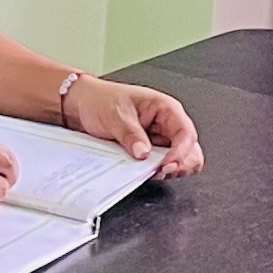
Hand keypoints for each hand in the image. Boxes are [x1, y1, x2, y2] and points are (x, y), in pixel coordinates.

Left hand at [64, 80, 202, 176]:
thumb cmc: (101, 100)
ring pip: (179, 161)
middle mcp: (167, 125)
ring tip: (150, 172)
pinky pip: (160, 166)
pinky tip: (143, 171)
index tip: (166, 165)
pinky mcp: (150, 152)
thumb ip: (131, 134)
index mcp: (166, 109)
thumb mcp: (115, 115)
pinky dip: (155, 172)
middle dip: (180, 165)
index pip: (186, 134)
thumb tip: (144, 154)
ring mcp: (160, 140)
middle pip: (190, 151)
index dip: (181, 153)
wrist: (82, 104)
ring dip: (168, 170)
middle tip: (159, 171)